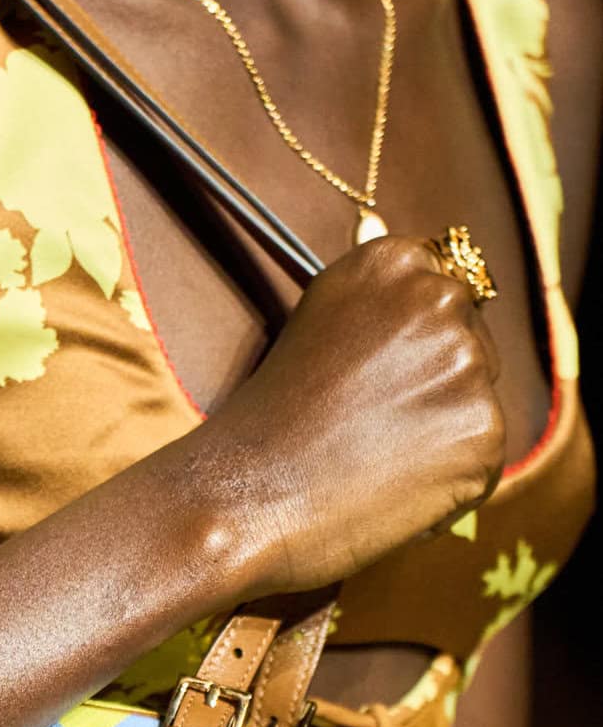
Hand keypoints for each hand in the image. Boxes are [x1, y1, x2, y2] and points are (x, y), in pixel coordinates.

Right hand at [210, 234, 504, 600]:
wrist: (243, 495)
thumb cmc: (268, 423)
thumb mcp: (316, 326)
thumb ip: (373, 299)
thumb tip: (389, 231)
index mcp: (394, 262)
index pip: (448, 292)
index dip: (416, 346)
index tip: (376, 379)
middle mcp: (439, 299)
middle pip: (474, 346)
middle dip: (437, 389)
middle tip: (368, 430)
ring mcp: (467, 366)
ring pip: (479, 406)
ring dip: (442, 439)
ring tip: (372, 464)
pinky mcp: (483, 432)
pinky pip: (481, 464)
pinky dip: (447, 488)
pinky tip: (388, 492)